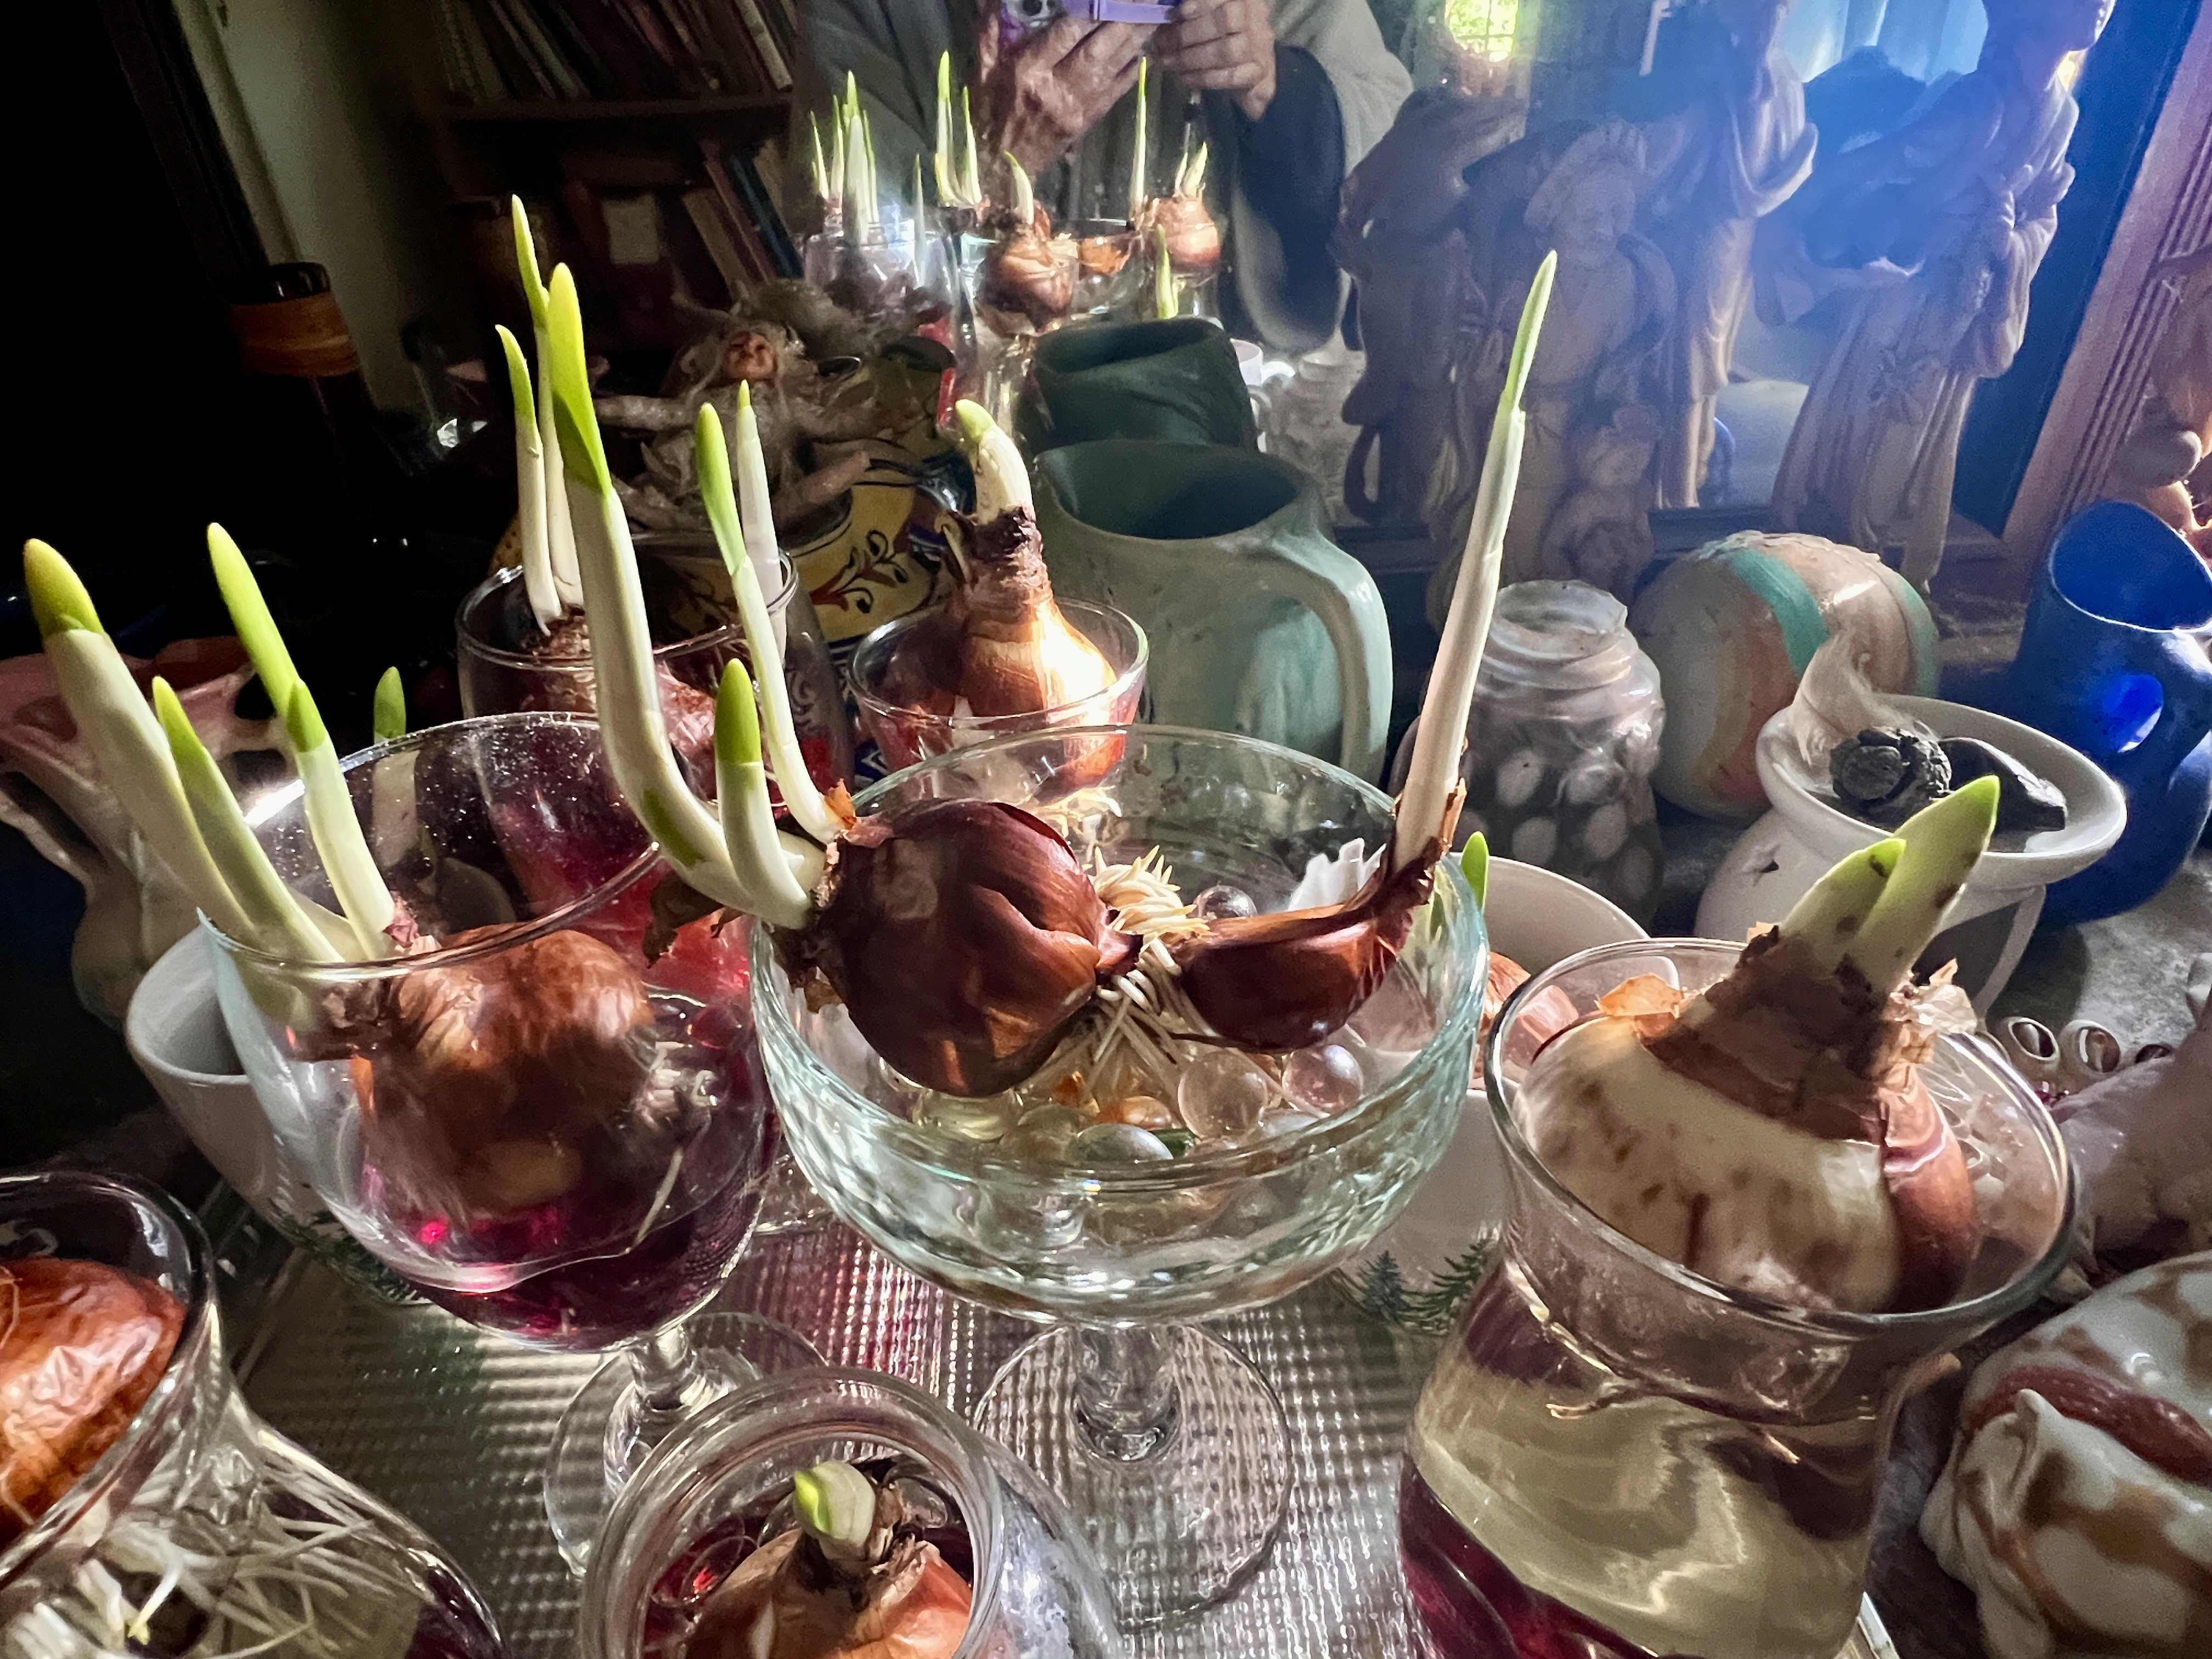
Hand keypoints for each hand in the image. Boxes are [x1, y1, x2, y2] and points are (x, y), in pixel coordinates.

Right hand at [975, 6, 1147, 185]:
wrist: (1000, 163)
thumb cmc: (989, 109)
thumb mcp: (982, 66)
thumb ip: (991, 28)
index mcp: (1027, 71)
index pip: (1065, 34)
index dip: (1089, 12)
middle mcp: (1054, 88)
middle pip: (1096, 50)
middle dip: (1122, 22)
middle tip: (1144, 3)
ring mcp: (1074, 107)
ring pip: (1110, 68)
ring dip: (1134, 42)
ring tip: (1153, 17)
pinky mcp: (1085, 122)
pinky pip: (1113, 93)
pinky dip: (1130, 72)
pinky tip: (1144, 53)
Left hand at [1155, 0, 1276, 121]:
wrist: (1250, 73)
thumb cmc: (1223, 39)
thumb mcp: (1209, 19)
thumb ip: (1193, 15)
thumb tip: (1165, 19)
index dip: (1200, 4)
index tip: (1174, 15)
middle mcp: (1256, 18)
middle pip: (1226, 20)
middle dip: (1189, 33)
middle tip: (1163, 43)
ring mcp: (1260, 46)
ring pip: (1227, 50)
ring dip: (1192, 58)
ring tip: (1169, 62)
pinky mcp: (1259, 73)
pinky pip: (1230, 76)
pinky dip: (1204, 78)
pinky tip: (1185, 77)